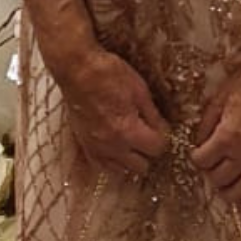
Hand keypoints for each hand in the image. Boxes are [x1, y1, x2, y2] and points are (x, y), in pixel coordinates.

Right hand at [54, 44, 170, 177]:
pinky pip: (101, 165)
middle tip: (149, 135)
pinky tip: (116, 148)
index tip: (162, 128)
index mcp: (128, 131)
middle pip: (141, 166)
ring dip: (131, 159)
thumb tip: (163, 130)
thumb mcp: (139, 90)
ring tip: (133, 142)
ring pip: (121, 170)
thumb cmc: (108, 74)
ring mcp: (96, 148)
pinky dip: (112, 161)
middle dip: (148, 152)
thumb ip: (152, 115)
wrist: (77, 69)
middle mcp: (112, 146)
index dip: (163, 138)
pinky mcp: (83, 144)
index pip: (157, 149)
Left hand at [192, 49, 240, 202]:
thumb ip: (207, 124)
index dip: (196, 158)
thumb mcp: (220, 98)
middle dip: (211, 173)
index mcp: (227, 138)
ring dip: (231, 191)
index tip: (198, 152)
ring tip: (228, 183)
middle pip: (219, 179)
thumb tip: (200, 142)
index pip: (202, 162)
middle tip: (212, 163)